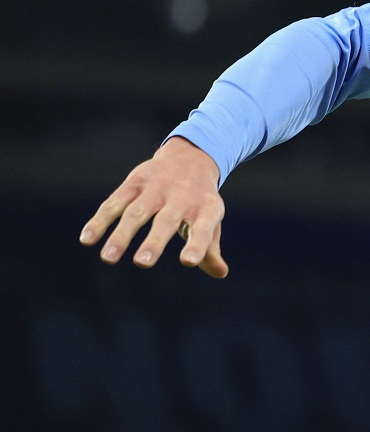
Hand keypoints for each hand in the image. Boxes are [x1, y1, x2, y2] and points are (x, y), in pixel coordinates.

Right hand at [79, 136, 228, 277]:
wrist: (190, 158)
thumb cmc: (200, 200)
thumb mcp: (211, 219)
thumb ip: (210, 247)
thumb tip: (220, 273)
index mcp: (205, 208)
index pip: (202, 228)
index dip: (197, 244)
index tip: (188, 261)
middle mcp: (181, 197)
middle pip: (166, 220)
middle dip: (155, 241)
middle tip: (143, 263)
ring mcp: (156, 188)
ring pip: (136, 212)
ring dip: (121, 235)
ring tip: (109, 258)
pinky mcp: (134, 183)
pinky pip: (114, 203)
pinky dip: (100, 220)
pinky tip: (87, 239)